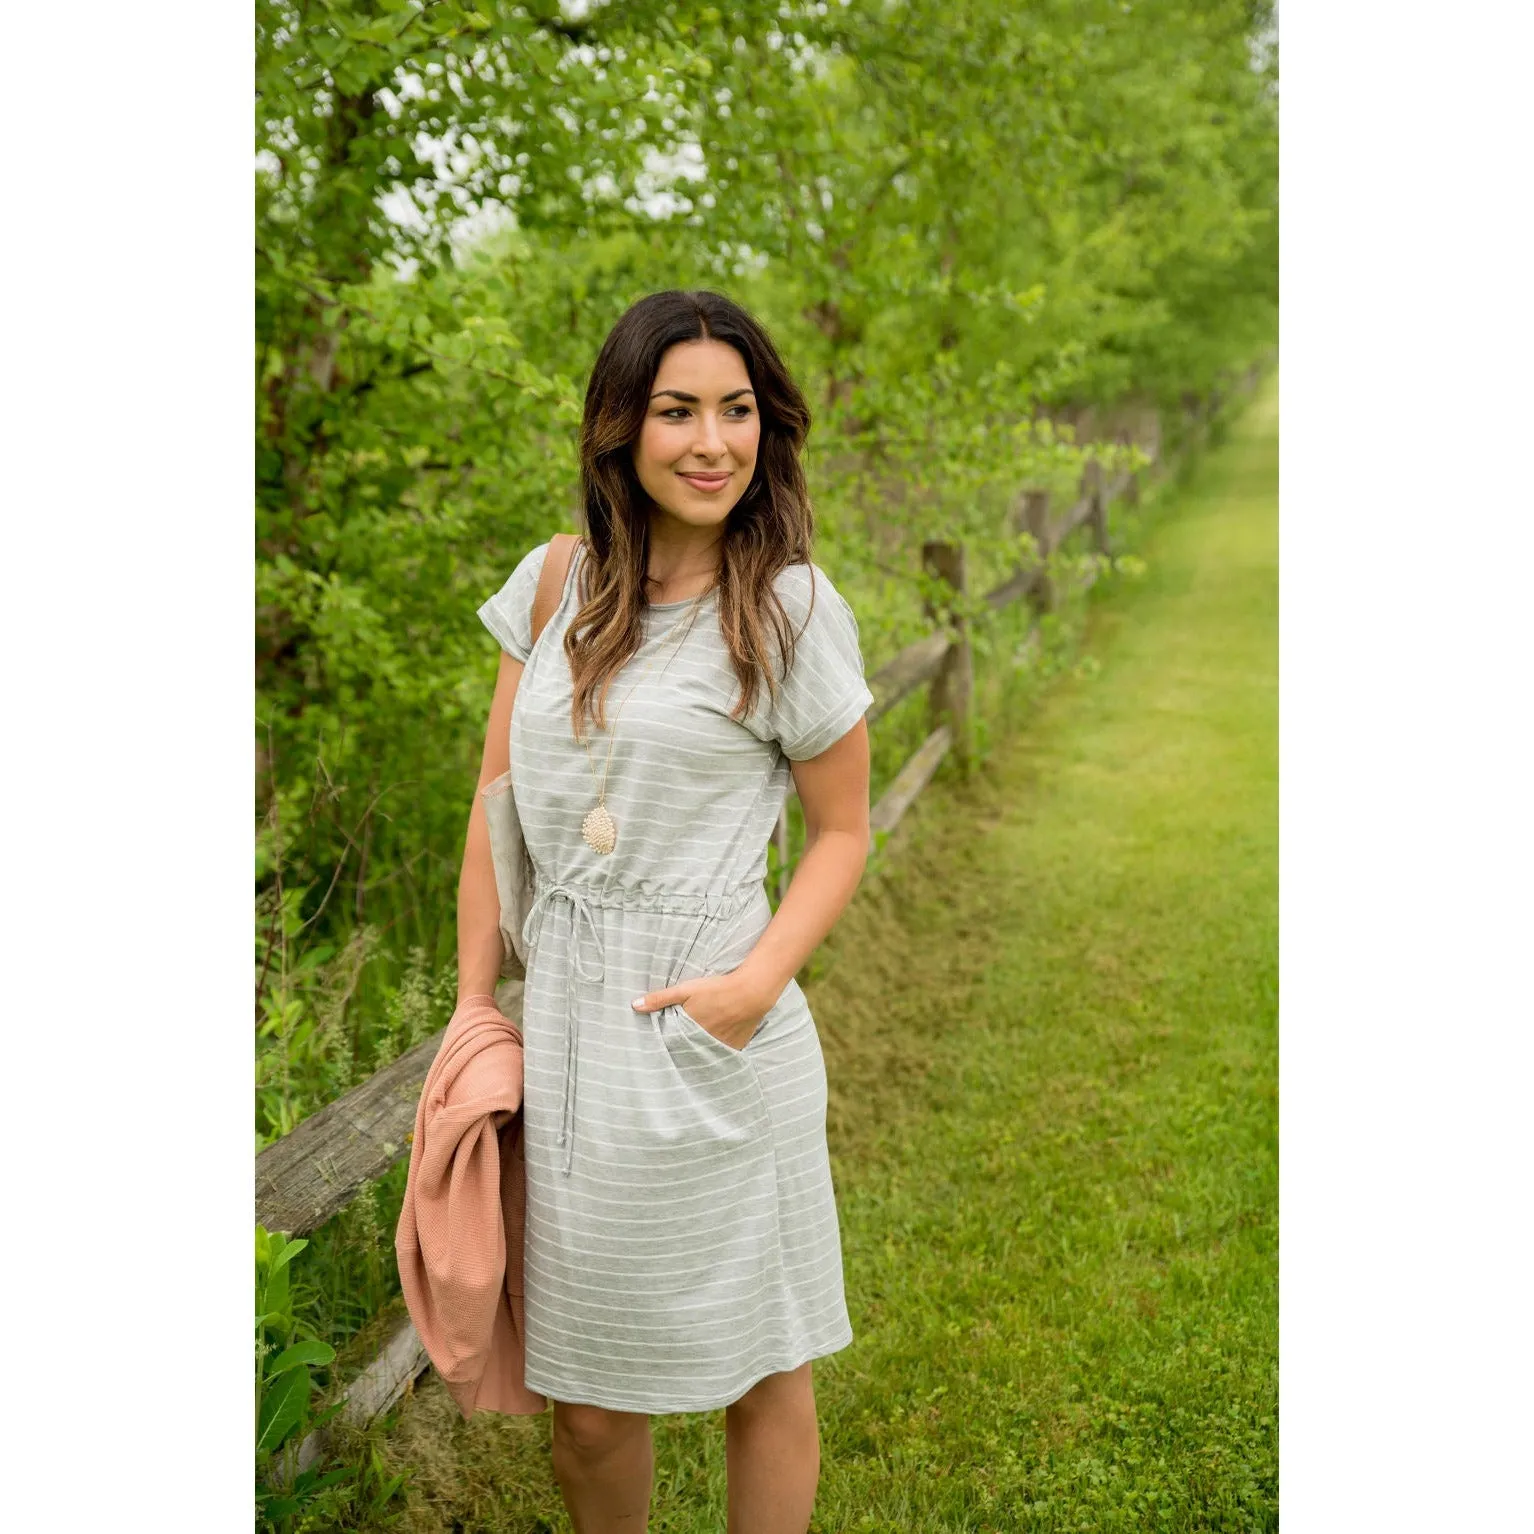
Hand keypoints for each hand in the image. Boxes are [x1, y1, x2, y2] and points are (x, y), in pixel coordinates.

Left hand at [632, 967, 776, 1051]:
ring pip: (704, 1055)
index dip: (664, 1047)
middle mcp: (703, 1043)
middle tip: (673, 1054)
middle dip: (680, 1053)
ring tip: (691, 1053)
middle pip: (687, 1053)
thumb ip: (660, 999)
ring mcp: (720, 1048)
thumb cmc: (717, 988)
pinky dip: (715, 1053)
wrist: (752, 991)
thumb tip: (634, 1005)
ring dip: (697, 1054)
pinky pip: (721, 1055)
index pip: (670, 1046)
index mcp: (688, 1031)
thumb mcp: (685, 989)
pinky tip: (712, 1051)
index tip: (656, 1050)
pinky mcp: (735, 1048)